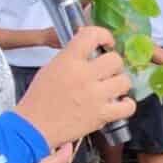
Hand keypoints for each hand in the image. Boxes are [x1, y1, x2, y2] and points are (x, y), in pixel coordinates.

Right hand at [17, 26, 133, 146]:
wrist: (34, 127)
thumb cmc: (38, 99)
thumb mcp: (50, 68)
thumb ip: (71, 57)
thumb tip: (90, 50)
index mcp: (69, 60)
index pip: (93, 35)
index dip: (104, 36)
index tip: (106, 43)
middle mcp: (85, 75)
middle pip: (115, 60)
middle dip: (113, 65)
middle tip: (107, 71)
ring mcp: (96, 96)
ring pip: (125, 81)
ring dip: (120, 84)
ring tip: (112, 88)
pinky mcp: (102, 115)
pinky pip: (128, 106)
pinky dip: (126, 105)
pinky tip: (118, 104)